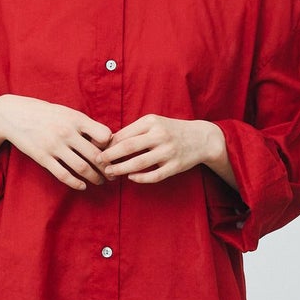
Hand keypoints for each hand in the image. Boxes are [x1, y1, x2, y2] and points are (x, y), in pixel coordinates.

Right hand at [0, 95, 111, 189]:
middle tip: (113, 174)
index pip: (104, 135)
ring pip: (82, 167)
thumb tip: (106, 139)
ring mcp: (54, 146)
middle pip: (95, 155)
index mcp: (76, 118)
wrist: (13, 114)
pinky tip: (82, 186)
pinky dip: (76, 183)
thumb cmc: (44, 113)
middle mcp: (67, 132)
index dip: (110, 145)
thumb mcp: (66, 112)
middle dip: (107, 168)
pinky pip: (63, 174)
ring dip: (95, 178)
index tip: (110, 151)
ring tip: (100, 181)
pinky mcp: (43, 158)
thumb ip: (84, 124)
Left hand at [98, 115, 235, 186]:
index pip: (124, 134)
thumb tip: (108, 142)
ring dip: (121, 169)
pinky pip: (154, 176)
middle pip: (128, 147)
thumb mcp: (153, 123)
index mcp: (151, 122)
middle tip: (98, 162)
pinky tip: (130, 177)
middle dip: (109, 156)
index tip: (97, 150)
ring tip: (109, 172)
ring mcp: (168, 152)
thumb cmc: (170, 130)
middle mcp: (160, 135)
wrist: (201, 138)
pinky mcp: (175, 166)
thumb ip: (133, 131)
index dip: (108, 144)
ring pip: (139, 163)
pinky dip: (140, 178)